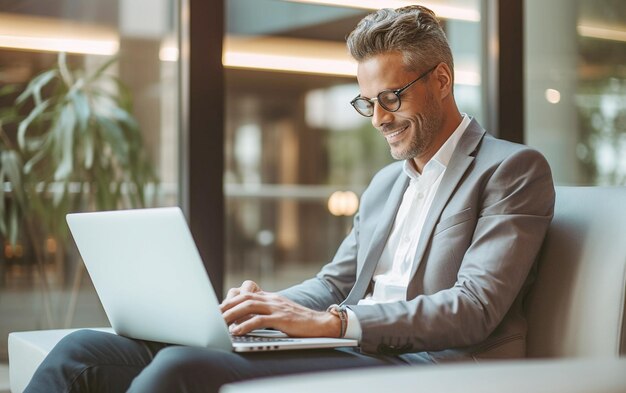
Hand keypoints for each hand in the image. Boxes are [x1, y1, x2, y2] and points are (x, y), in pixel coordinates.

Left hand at [220, 281, 340, 337]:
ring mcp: (277, 308)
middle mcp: (272, 299)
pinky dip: (245, 326)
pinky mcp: (282, 319)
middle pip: (244, 297)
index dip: (231, 298)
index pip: (246, 292)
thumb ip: (264, 311)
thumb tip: (244, 318)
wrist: (320, 322)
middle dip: (227, 306)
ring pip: (249, 306)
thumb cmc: (298, 320)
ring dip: (232, 314)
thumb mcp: (279, 311)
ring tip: (220, 323)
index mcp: (270, 297)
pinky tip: (236, 332)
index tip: (218, 308)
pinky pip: (260, 320)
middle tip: (213, 315)